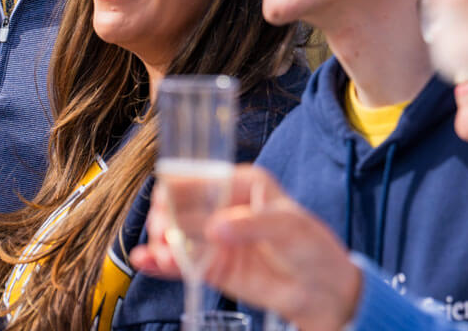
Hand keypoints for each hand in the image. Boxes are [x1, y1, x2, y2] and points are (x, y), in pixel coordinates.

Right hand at [132, 165, 361, 330]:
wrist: (321, 291)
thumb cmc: (311, 248)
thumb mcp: (289, 228)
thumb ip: (252, 225)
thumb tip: (215, 228)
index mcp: (244, 184)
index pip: (204, 177)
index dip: (182, 185)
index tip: (168, 198)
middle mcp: (223, 207)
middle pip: (181, 203)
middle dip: (166, 215)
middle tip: (164, 230)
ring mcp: (214, 238)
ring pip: (175, 232)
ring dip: (161, 239)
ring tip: (161, 252)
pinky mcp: (209, 265)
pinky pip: (179, 262)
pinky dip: (159, 262)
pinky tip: (147, 261)